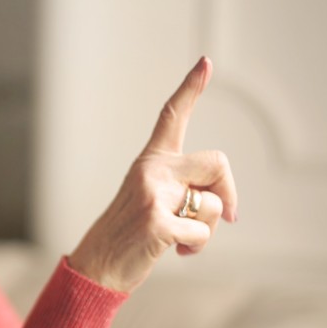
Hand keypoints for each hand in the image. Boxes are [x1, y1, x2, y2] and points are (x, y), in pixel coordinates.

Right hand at [69, 56, 237, 292]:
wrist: (97, 265)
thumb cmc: (129, 235)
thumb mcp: (153, 203)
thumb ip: (184, 192)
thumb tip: (229, 209)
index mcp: (149, 162)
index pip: (171, 117)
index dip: (191, 87)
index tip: (206, 61)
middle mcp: (151, 171)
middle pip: (217, 163)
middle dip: (228, 192)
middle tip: (226, 217)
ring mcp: (153, 195)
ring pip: (213, 204)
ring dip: (207, 230)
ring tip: (181, 240)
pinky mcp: (157, 222)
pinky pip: (203, 233)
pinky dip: (196, 248)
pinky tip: (176, 252)